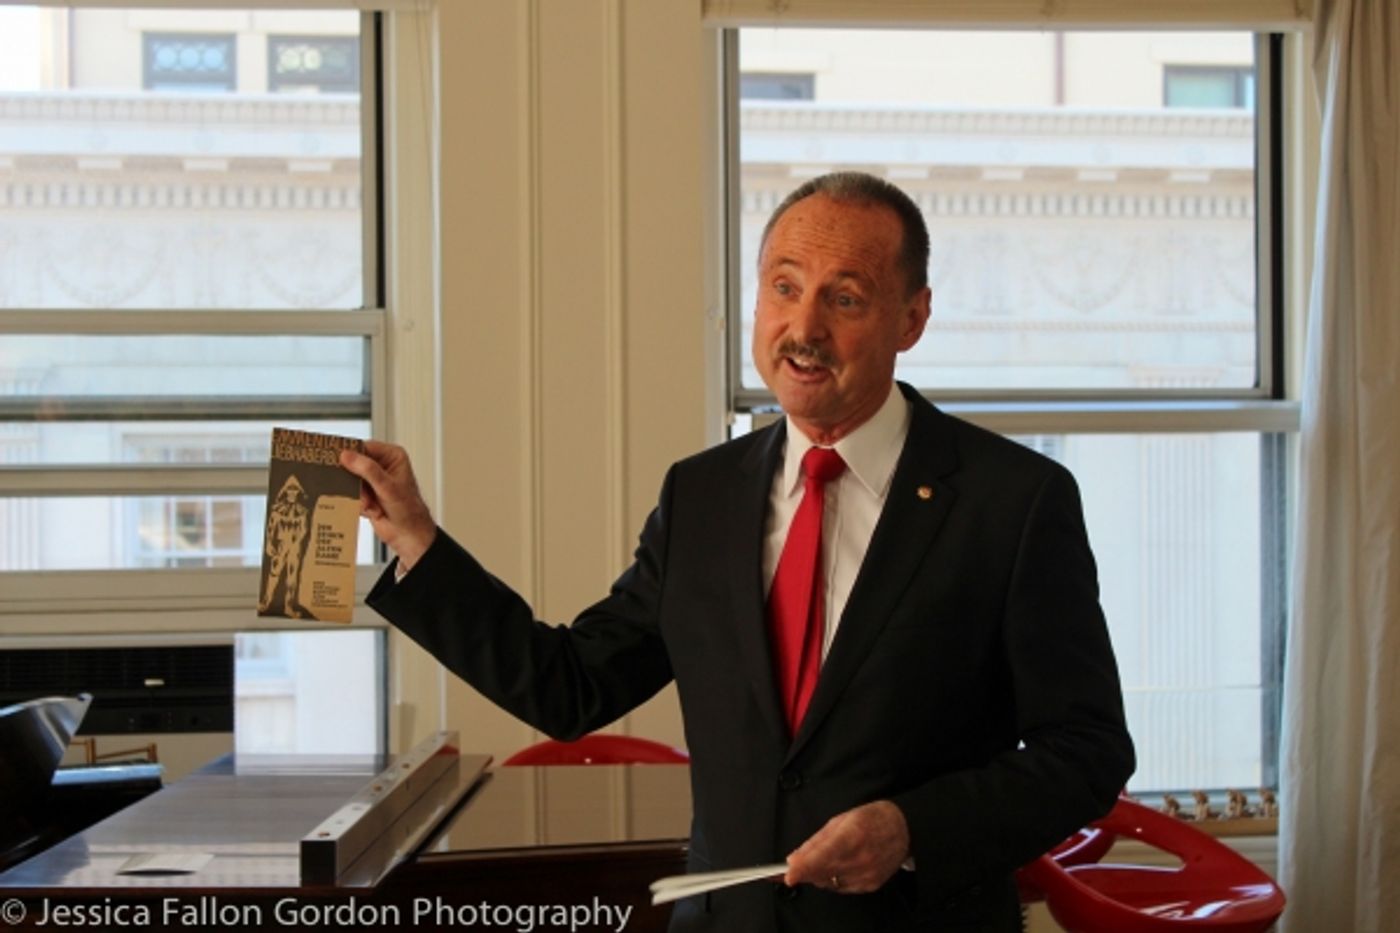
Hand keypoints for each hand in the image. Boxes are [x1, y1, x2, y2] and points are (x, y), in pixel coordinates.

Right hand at [340, 439, 437, 570]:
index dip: (350, 453)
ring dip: (358, 495)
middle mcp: (382, 466)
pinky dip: (358, 503)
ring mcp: (373, 480)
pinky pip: (351, 494)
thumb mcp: (388, 487)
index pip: (365, 447)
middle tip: (356, 488)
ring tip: (371, 504)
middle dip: (354, 480)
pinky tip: (373, 510)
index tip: (337, 459)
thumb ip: (367, 470)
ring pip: (351, 480)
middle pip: (355, 463)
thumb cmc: (408, 510)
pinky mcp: (366, 494)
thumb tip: (347, 455)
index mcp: (392, 456)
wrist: (408, 535)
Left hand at [783, 800, 910, 894]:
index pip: (824, 855)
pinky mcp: (871, 885)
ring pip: (829, 882)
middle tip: (793, 866)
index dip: (804, 867)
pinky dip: (833, 879)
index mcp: (853, 835)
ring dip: (818, 874)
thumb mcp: (841, 819)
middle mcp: (862, 858)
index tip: (789, 875)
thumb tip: (795, 858)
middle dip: (804, 871)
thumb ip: (817, 841)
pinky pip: (842, 888)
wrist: (904, 830)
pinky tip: (838, 866)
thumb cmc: (872, 819)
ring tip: (824, 859)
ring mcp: (867, 874)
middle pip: (823, 872)